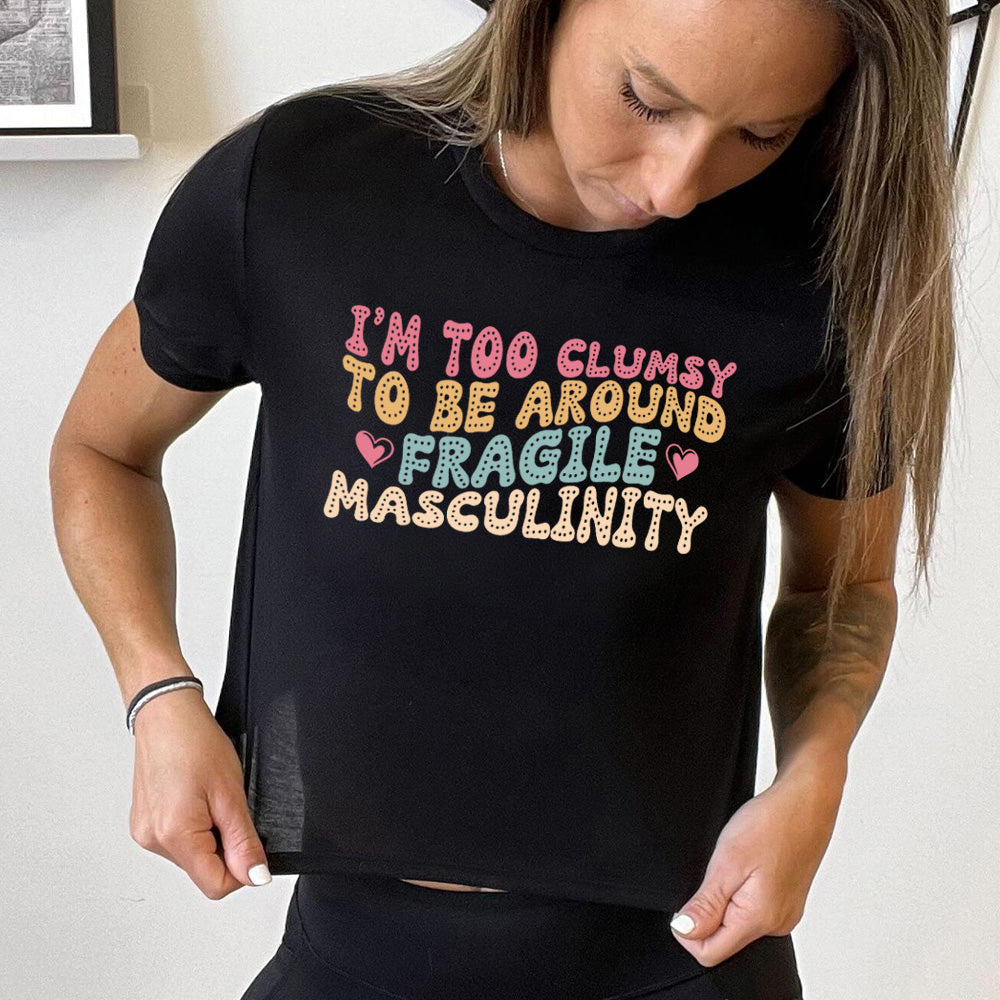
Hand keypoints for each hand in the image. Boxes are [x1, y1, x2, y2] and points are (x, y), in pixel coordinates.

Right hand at [128, 686, 271, 898]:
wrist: (166, 714)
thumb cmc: (195, 742)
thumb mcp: (231, 793)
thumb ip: (243, 841)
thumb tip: (256, 876)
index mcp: (174, 835)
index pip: (215, 885)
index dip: (242, 870)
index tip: (251, 844)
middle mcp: (153, 840)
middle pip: (203, 870)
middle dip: (224, 846)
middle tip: (226, 806)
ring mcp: (144, 832)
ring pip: (192, 855)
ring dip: (209, 834)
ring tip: (208, 796)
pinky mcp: (143, 823)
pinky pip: (178, 839)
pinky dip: (194, 825)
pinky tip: (194, 796)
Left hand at [669, 762, 844, 965]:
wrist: (807, 802)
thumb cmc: (771, 824)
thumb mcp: (727, 862)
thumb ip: (706, 904)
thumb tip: (684, 931)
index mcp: (759, 919)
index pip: (710, 953)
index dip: (687, 930)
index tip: (686, 900)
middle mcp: (776, 924)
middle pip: (724, 941)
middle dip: (707, 913)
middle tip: (713, 875)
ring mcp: (785, 913)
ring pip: (737, 924)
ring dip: (724, 901)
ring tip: (733, 867)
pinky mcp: (787, 901)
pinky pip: (753, 910)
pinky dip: (740, 894)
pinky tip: (746, 867)